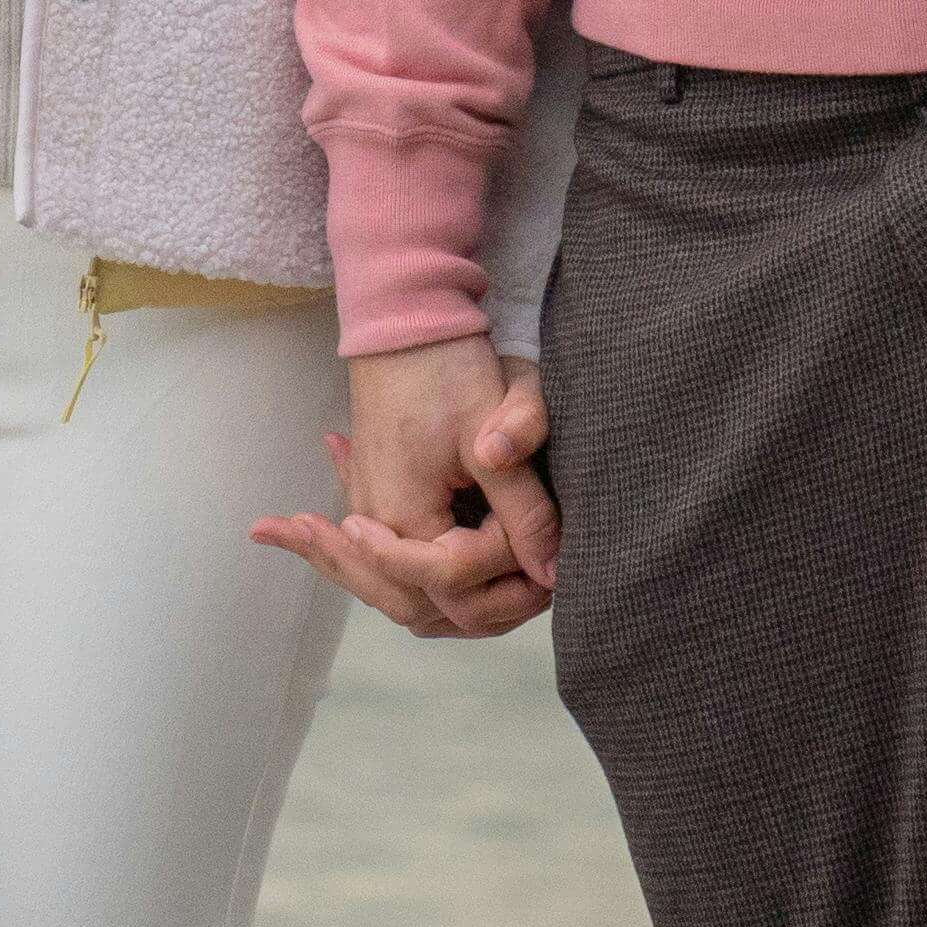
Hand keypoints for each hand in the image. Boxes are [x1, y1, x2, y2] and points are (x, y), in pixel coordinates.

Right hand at [252, 338, 557, 638]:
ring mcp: (372, 513)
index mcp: (399, 515)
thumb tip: (554, 573)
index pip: (454, 582)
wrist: (402, 318)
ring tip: (519, 591)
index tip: (538, 536)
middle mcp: (375, 525)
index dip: (505, 566)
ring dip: (459, 601)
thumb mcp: (492, 434)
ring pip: (409, 595)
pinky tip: (464, 575)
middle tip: (542, 587)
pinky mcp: (381, 498)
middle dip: (488, 603)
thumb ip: (524, 509)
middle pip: (425, 608)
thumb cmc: (445, 367)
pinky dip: (430, 578)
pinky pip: (396, 565)